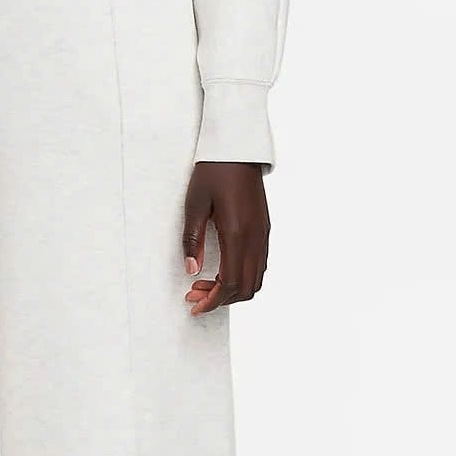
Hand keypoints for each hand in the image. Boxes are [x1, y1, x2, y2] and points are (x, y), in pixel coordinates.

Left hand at [182, 161, 269, 314]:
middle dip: (221, 300)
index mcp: (237, 234)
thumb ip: (193, 239)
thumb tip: (191, 270)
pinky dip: (244, 277)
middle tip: (195, 295)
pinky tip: (223, 270)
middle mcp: (255, 238)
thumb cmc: (213, 173)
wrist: (238, 149)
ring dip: (233, 290)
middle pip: (246, 288)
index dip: (213, 301)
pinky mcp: (264, 229)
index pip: (230, 283)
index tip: (195, 306)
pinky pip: (260, 264)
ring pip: (257, 279)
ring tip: (207, 285)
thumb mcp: (195, 205)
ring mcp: (263, 234)